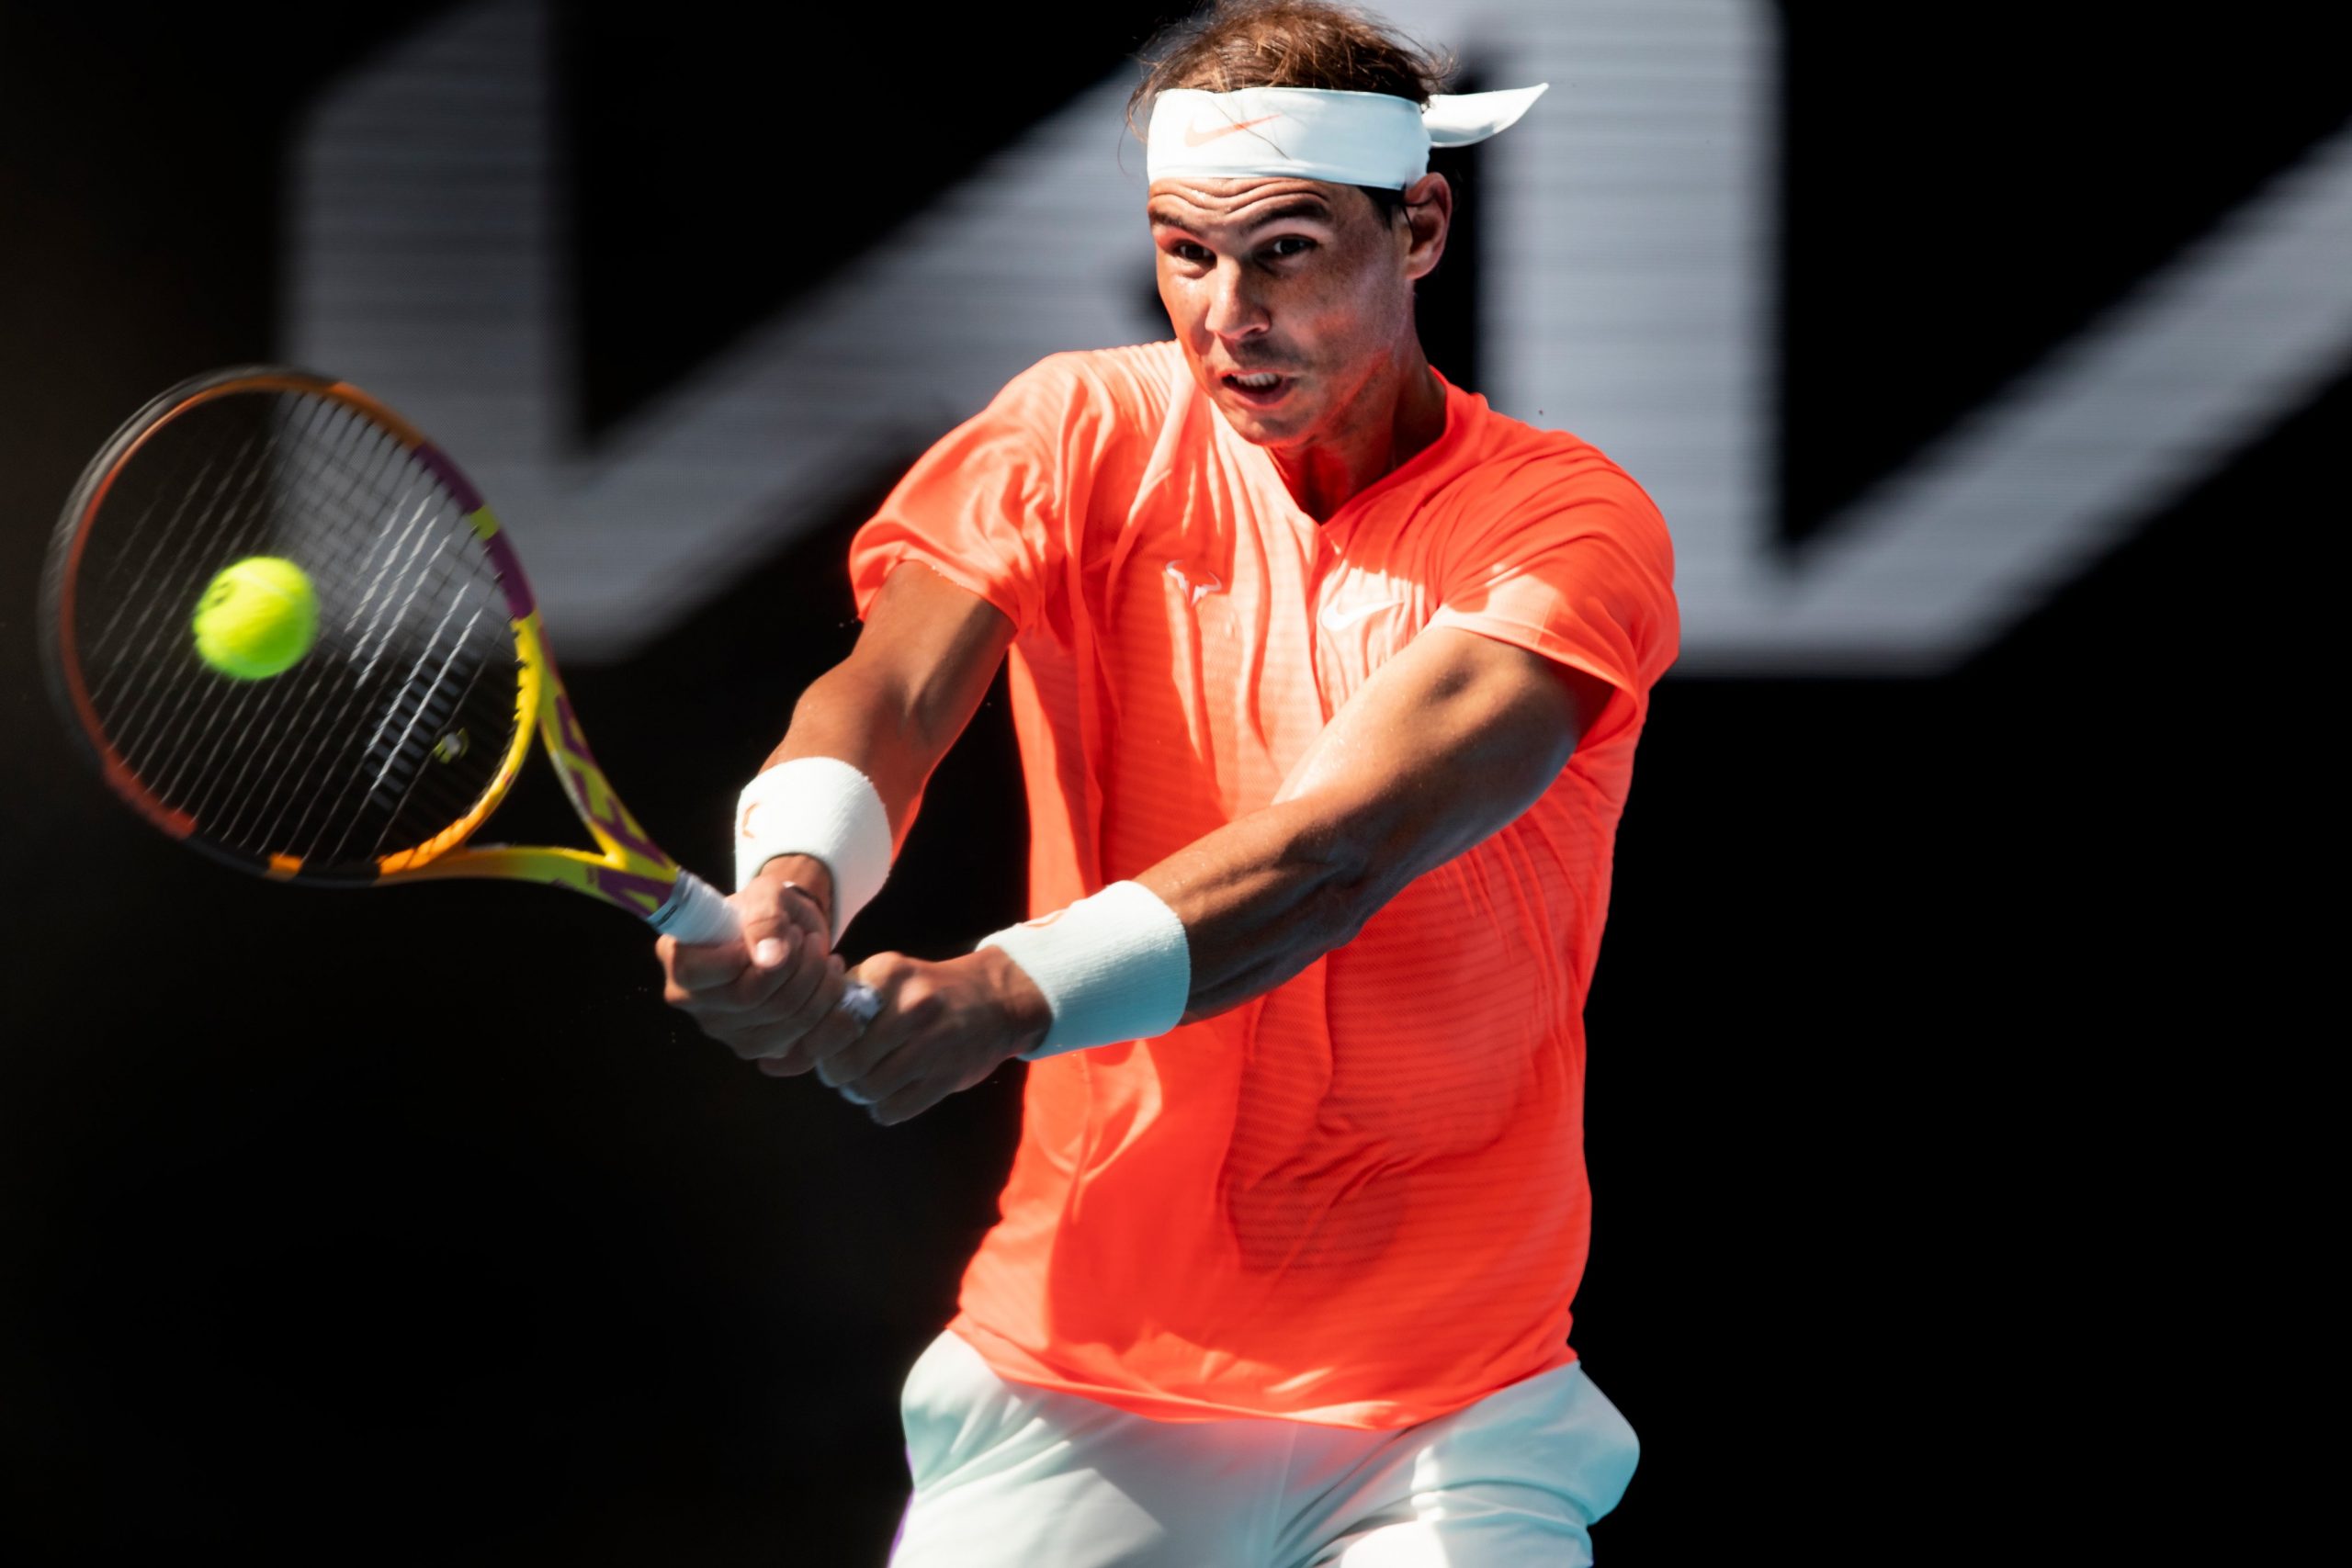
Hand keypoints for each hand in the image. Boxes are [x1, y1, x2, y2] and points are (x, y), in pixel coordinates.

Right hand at [659, 856, 846, 1071]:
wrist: (791, 934)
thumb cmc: (768, 911)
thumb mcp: (767, 895)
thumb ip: (765, 919)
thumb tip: (771, 959)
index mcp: (678, 959)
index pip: (696, 974)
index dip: (742, 956)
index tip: (777, 933)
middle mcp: (692, 1001)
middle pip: (749, 999)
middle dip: (795, 964)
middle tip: (808, 939)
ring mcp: (723, 1030)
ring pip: (782, 1019)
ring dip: (817, 981)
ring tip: (820, 953)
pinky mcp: (756, 1047)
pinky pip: (801, 1039)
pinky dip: (826, 1005)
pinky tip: (828, 980)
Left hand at [802, 947, 1051, 1124]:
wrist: (995, 1000)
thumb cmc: (924, 993)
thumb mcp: (886, 979)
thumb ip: (838, 1006)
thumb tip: (776, 1057)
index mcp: (887, 975)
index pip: (829, 1023)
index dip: (818, 1046)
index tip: (825, 1049)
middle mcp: (911, 1005)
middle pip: (845, 1062)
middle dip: (837, 1074)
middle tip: (844, 1071)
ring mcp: (934, 1041)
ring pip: (868, 1089)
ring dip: (861, 1093)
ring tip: (868, 1082)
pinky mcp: (949, 1075)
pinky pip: (894, 1109)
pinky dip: (885, 1109)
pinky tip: (892, 1095)